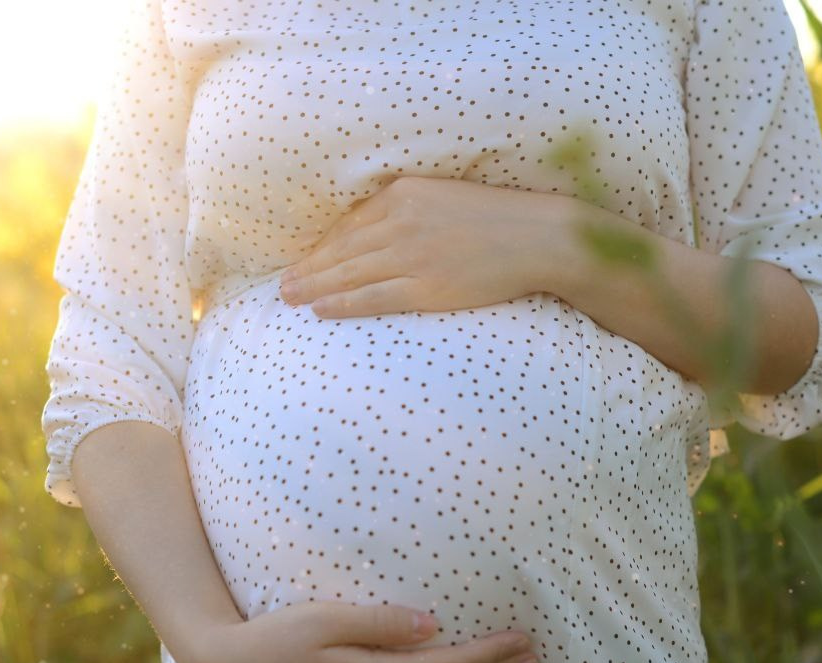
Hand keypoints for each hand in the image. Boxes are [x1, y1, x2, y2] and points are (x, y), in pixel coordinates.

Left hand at [277, 175, 578, 317]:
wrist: (539, 237)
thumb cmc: (498, 218)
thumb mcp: (446, 198)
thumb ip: (410, 209)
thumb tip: (377, 228)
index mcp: (404, 194)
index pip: (351, 224)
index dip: (323, 246)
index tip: (305, 260)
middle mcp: (401, 222)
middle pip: (342, 249)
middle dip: (309, 268)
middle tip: (282, 285)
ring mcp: (412, 255)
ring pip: (350, 273)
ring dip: (315, 287)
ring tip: (290, 299)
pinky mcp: (426, 287)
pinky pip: (374, 297)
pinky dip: (343, 303)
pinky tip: (321, 309)